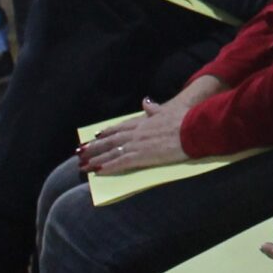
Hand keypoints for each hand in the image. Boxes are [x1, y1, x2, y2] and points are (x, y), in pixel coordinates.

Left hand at [76, 78, 217, 174]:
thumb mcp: (167, 110)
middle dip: (94, 147)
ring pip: (111, 152)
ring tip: (82, 165)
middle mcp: (136, 132)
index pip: (119, 128)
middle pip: (110, 140)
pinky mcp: (141, 156)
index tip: (95, 136)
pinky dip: (108, 167)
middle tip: (80, 152)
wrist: (193, 128)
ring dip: (95, 159)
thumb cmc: (185, 119)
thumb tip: (145, 101)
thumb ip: (154, 109)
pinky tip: (97, 171)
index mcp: (143, 122)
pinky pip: (120, 163)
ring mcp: (137, 144)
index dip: (106, 133)